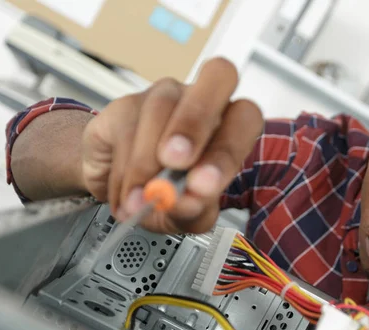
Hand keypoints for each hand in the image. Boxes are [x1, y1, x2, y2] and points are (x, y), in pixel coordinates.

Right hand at [80, 57, 262, 232]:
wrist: (122, 192)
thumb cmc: (167, 195)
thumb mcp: (187, 215)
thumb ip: (193, 211)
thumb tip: (185, 203)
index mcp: (229, 126)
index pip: (246, 117)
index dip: (228, 149)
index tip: (202, 185)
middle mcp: (203, 101)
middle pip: (218, 76)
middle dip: (195, 122)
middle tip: (175, 162)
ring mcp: (164, 95)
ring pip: (161, 108)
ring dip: (148, 163)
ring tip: (141, 198)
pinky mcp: (124, 104)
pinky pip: (126, 128)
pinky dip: (124, 170)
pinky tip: (126, 191)